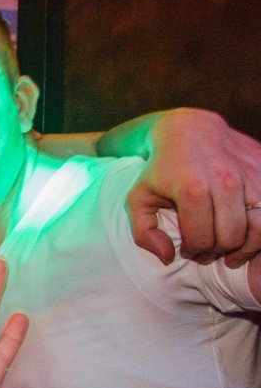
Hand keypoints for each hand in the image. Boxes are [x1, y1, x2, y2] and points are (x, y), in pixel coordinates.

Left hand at [128, 108, 260, 267]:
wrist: (190, 130)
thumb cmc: (161, 169)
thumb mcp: (138, 198)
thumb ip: (143, 232)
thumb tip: (167, 257)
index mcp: (192, 189)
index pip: (202, 240)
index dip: (194, 252)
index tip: (188, 250)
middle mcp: (225, 182)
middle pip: (231, 238)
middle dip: (218, 252)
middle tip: (209, 252)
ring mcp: (249, 175)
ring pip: (260, 228)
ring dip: (246, 246)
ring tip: (232, 251)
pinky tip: (247, 233)